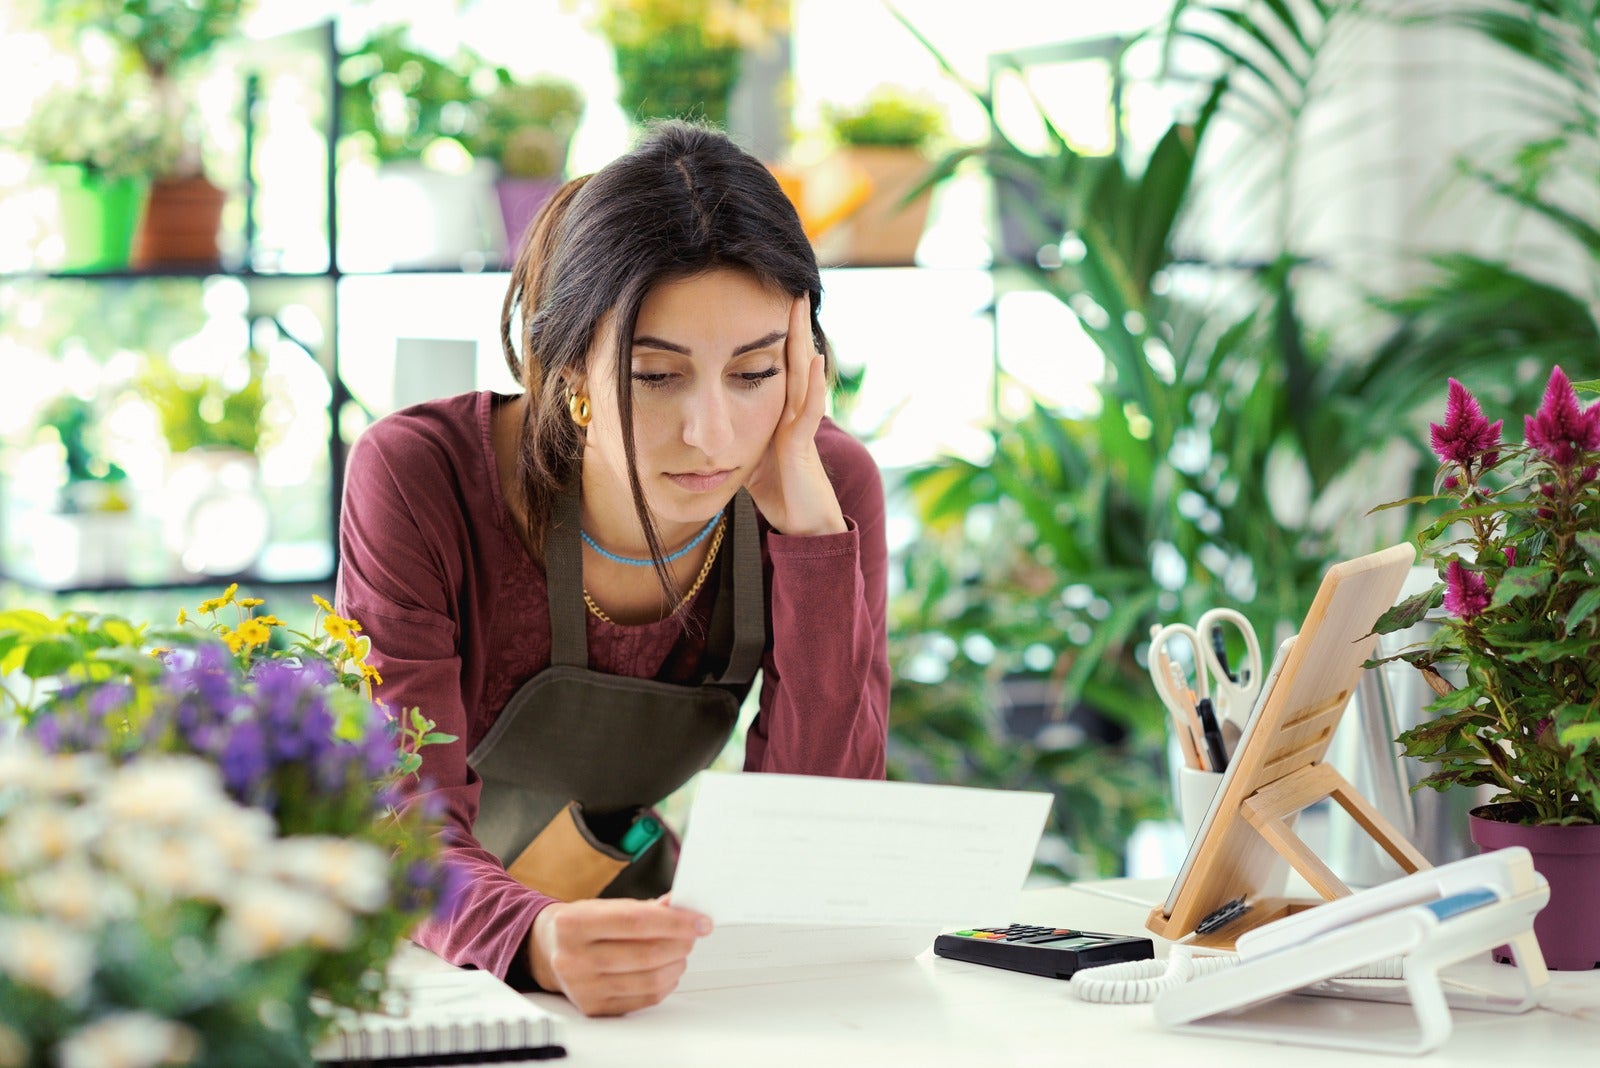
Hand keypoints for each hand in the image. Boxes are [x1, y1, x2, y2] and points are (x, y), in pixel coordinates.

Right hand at [529, 898, 710, 1016]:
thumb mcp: (606, 906)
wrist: (549, 949)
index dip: (675, 922)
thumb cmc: (583, 924)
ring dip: (676, 964)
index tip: (700, 921)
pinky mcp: (593, 1008)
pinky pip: (643, 999)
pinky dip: (665, 983)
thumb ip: (646, 908)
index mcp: (574, 924)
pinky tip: (667, 970)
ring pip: (649, 980)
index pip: (636, 922)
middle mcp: (573, 958)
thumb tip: (683, 907)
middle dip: (680, 943)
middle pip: (646, 954)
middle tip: (693, 935)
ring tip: (681, 952)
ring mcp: (582, 987)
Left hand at [743, 294, 847, 536]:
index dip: (774, 336)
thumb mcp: (749, 455)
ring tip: (801, 309)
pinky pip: (809, 410)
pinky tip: (815, 360)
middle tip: (790, 289)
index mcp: (778, 413)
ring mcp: (800, 428)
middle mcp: (793, 414)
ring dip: (803, 342)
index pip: (776, 366)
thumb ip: (736, 434)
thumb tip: (707, 424)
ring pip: (803, 376)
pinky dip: (814, 385)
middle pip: (793, 361)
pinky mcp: (802, 446)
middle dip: (791, 327)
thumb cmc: (778, 493)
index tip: (768, 302)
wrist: (804, 525)